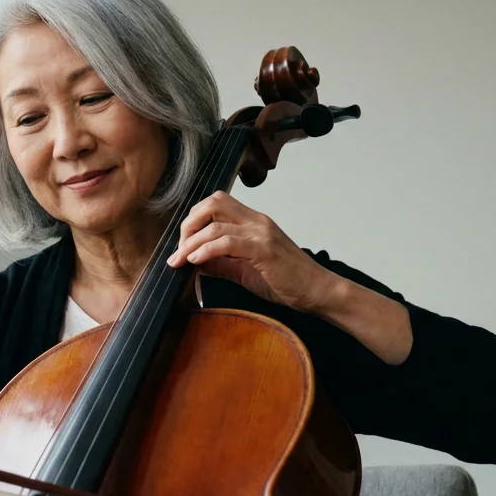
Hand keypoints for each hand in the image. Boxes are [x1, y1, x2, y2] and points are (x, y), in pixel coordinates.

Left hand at [166, 191, 338, 313]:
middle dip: (188, 224)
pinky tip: (195, 261)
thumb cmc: (287, 281)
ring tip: (180, 259)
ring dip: (191, 242)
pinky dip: (206, 250)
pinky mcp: (264, 249)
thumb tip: (193, 261)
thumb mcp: (245, 270)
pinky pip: (228, 243)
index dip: (193, 219)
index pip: (216, 203)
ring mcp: (261, 233)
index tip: (182, 244)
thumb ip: (221, 263)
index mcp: (253, 222)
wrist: (317, 292)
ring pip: (215, 224)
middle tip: (178, 248)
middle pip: (212, 203)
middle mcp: (256, 221)